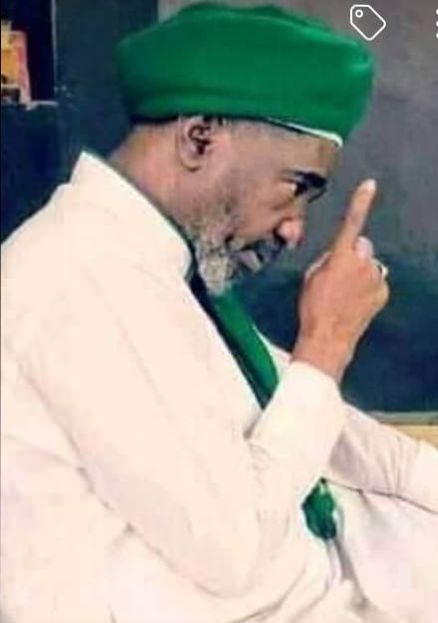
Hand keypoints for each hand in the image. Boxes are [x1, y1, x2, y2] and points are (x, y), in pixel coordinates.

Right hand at [291, 179, 389, 382]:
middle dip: (353, 255)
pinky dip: (368, 287)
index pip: (352, 223)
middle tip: (338, 277)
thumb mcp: (310, 277)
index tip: (370, 185)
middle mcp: (363, 264)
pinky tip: (355, 302)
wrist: (328, 338)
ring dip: (360, 273)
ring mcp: (376, 279)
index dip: (360, 203)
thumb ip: (326, 260)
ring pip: (369, 265)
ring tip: (345, 294)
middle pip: (362, 247)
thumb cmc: (313, 308)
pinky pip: (375, 281)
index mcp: (341, 256)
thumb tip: (336, 255)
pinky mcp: (383, 292)